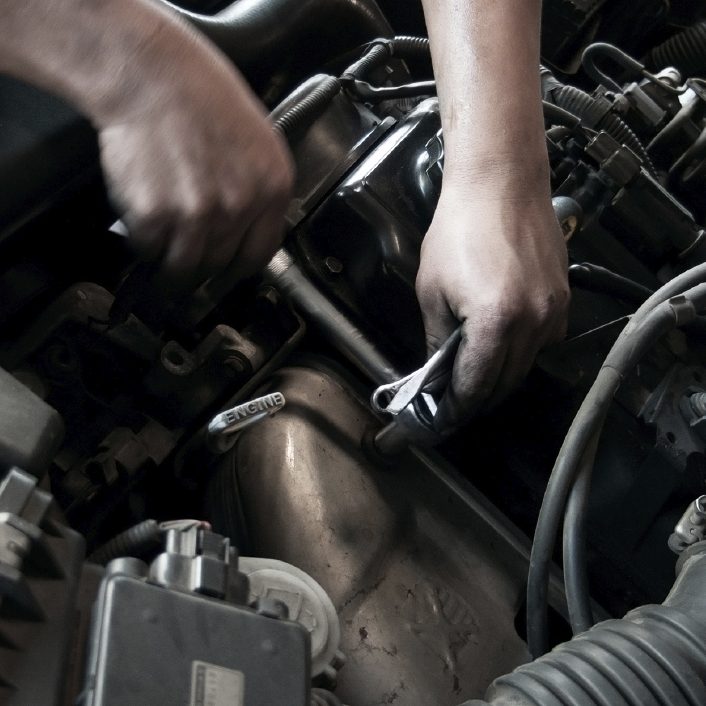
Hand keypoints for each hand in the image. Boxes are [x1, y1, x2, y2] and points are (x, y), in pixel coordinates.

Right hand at [97, 22, 292, 281]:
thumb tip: (245, 234)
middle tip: (183, 259)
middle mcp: (240, 206)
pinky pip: (149, 249)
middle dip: (200, 267)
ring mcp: (198, 213)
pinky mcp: (156, 215)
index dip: (237, 269)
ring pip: (184, 268)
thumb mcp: (257, 143)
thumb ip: (257, 192)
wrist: (151, 74)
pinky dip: (142, 244)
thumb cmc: (199, 96)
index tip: (223, 273)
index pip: (260, 255)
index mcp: (272, 189)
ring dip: (169, 268)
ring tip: (160, 254)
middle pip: (219, 265)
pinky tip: (142, 224)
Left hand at [415, 183, 568, 430]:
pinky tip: (502, 346)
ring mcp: (554, 310)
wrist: (500, 184)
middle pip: (506, 382)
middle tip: (456, 403)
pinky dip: (521, 352)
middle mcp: (533, 321)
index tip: (444, 417)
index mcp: (495, 321)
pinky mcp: (563, 298)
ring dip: (500, 376)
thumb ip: (438, 338)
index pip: (476, 384)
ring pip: (526, 365)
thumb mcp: (432, 288)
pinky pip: (544, 341)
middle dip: (478, 398)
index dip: (457, 406)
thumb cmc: (460, 227)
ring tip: (475, 377)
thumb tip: (438, 370)